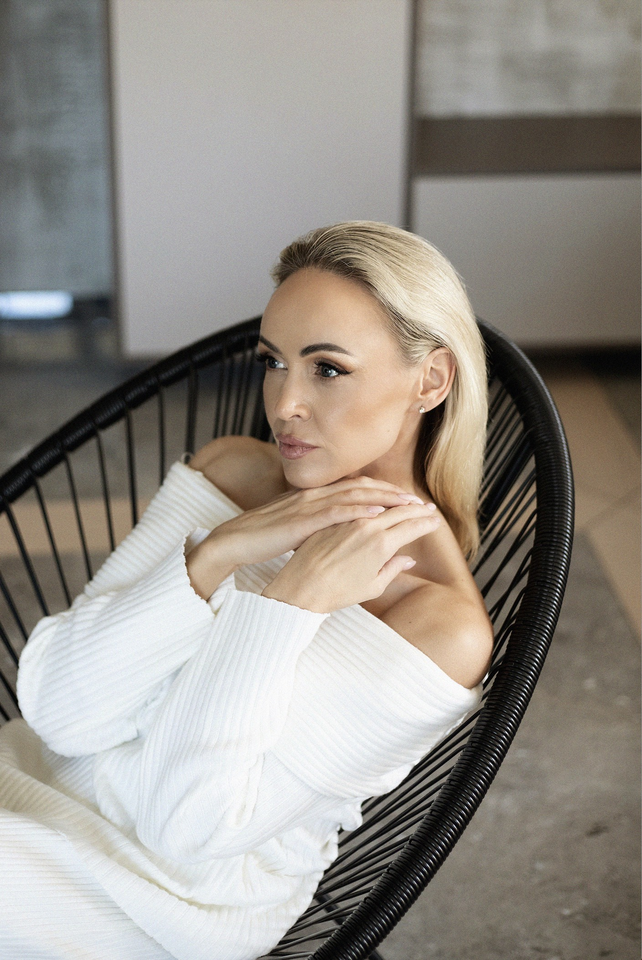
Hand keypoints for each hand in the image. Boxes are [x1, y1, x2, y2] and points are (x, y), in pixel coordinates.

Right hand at [186, 477, 426, 599]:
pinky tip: (378, 512)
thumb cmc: (264, 539)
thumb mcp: (298, 528)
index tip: (409, 501)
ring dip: (385, 498)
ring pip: (354, 495)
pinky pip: (334, 512)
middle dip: (394, 493)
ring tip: (409, 504)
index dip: (385, 492)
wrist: (233, 541)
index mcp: (315, 497)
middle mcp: (315, 495)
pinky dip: (358, 509)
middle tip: (420, 502)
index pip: (357, 488)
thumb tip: (343, 528)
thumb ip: (321, 524)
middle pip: (362, 487)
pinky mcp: (300, 520)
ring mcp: (308, 505)